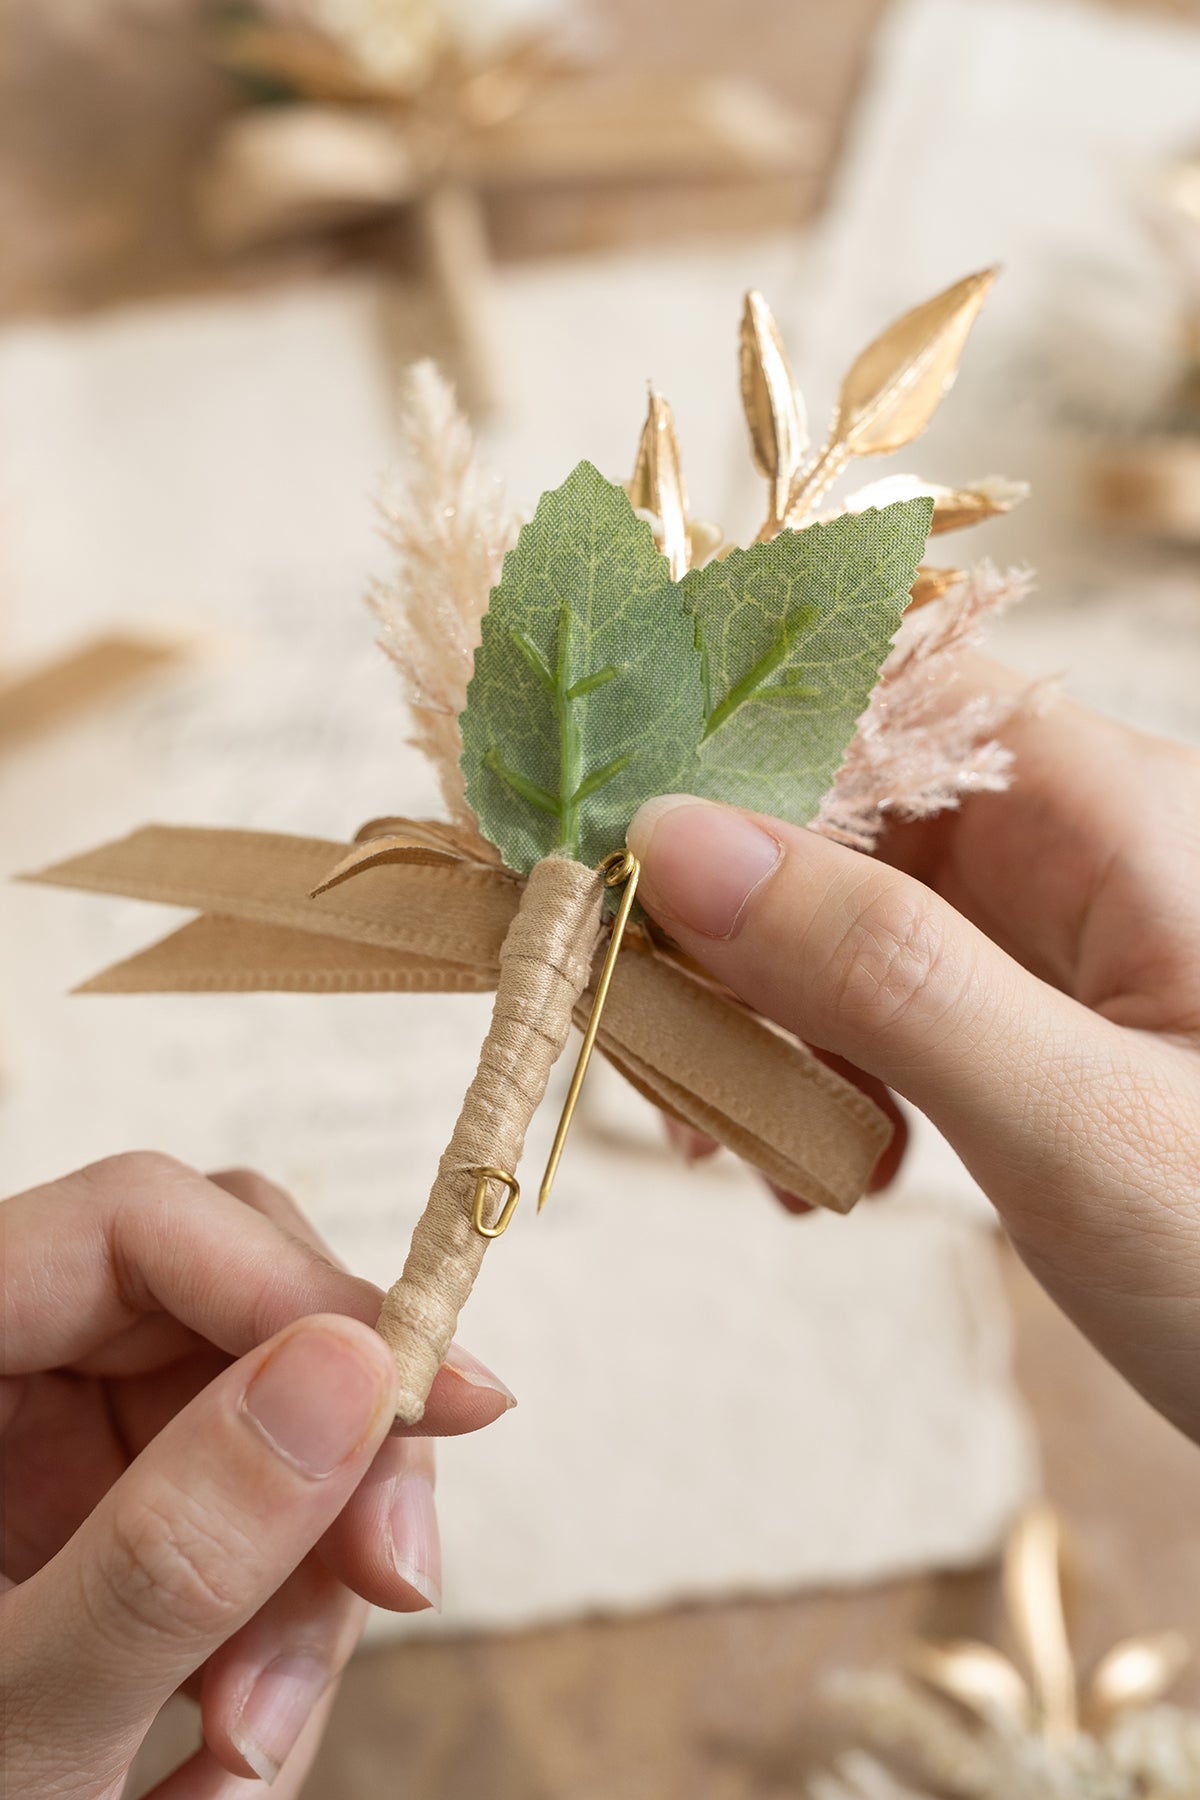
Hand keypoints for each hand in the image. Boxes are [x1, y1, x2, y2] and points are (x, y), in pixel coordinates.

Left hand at [1, 1153, 514, 1795]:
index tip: (435, 1398)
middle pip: (233, 1311)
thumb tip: (353, 1370)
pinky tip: (228, 1757)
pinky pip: (263, 1523)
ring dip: (306, 1591)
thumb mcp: (19, 1722)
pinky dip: (281, 1634)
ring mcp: (64, 1451)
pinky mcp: (122, 1525)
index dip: (296, 1285)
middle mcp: (7, 1376)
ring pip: (277, 1426)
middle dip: (331, 1455)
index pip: (136, 1225)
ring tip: (245, 1755)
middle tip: (396, 1579)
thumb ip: (170, 1548)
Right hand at [629, 667, 1199, 1444]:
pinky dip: (820, 1070)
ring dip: (762, 1014)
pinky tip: (820, 1164)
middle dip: (723, 921)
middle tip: (657, 1048)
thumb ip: (879, 972)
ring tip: (743, 1144)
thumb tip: (669, 835)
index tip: (598, 846)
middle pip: (837, 813)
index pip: (875, 701)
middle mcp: (1074, 846)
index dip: (722, 752)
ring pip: (841, 917)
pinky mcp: (1030, 1025)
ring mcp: (1052, 940)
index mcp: (1110, 807)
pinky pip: (879, 1002)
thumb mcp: (1076, 1118)